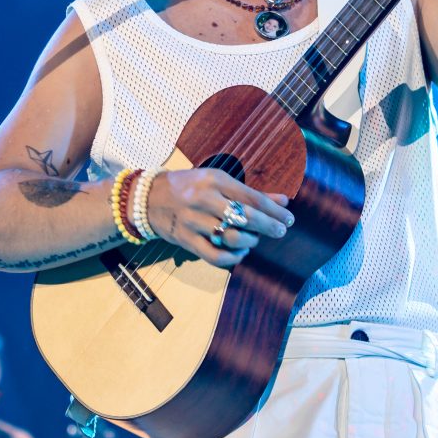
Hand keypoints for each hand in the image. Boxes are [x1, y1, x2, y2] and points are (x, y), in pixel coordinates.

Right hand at [144, 168, 294, 266]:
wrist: (148, 199)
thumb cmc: (188, 187)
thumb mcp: (216, 181)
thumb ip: (249, 192)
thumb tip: (283, 201)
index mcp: (214, 180)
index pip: (252, 197)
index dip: (274, 210)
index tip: (289, 219)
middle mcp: (204, 199)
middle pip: (245, 217)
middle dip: (269, 226)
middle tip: (281, 231)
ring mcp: (193, 221)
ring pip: (231, 236)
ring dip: (250, 241)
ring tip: (255, 240)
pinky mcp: (185, 240)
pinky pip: (214, 255)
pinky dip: (232, 257)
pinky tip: (240, 253)